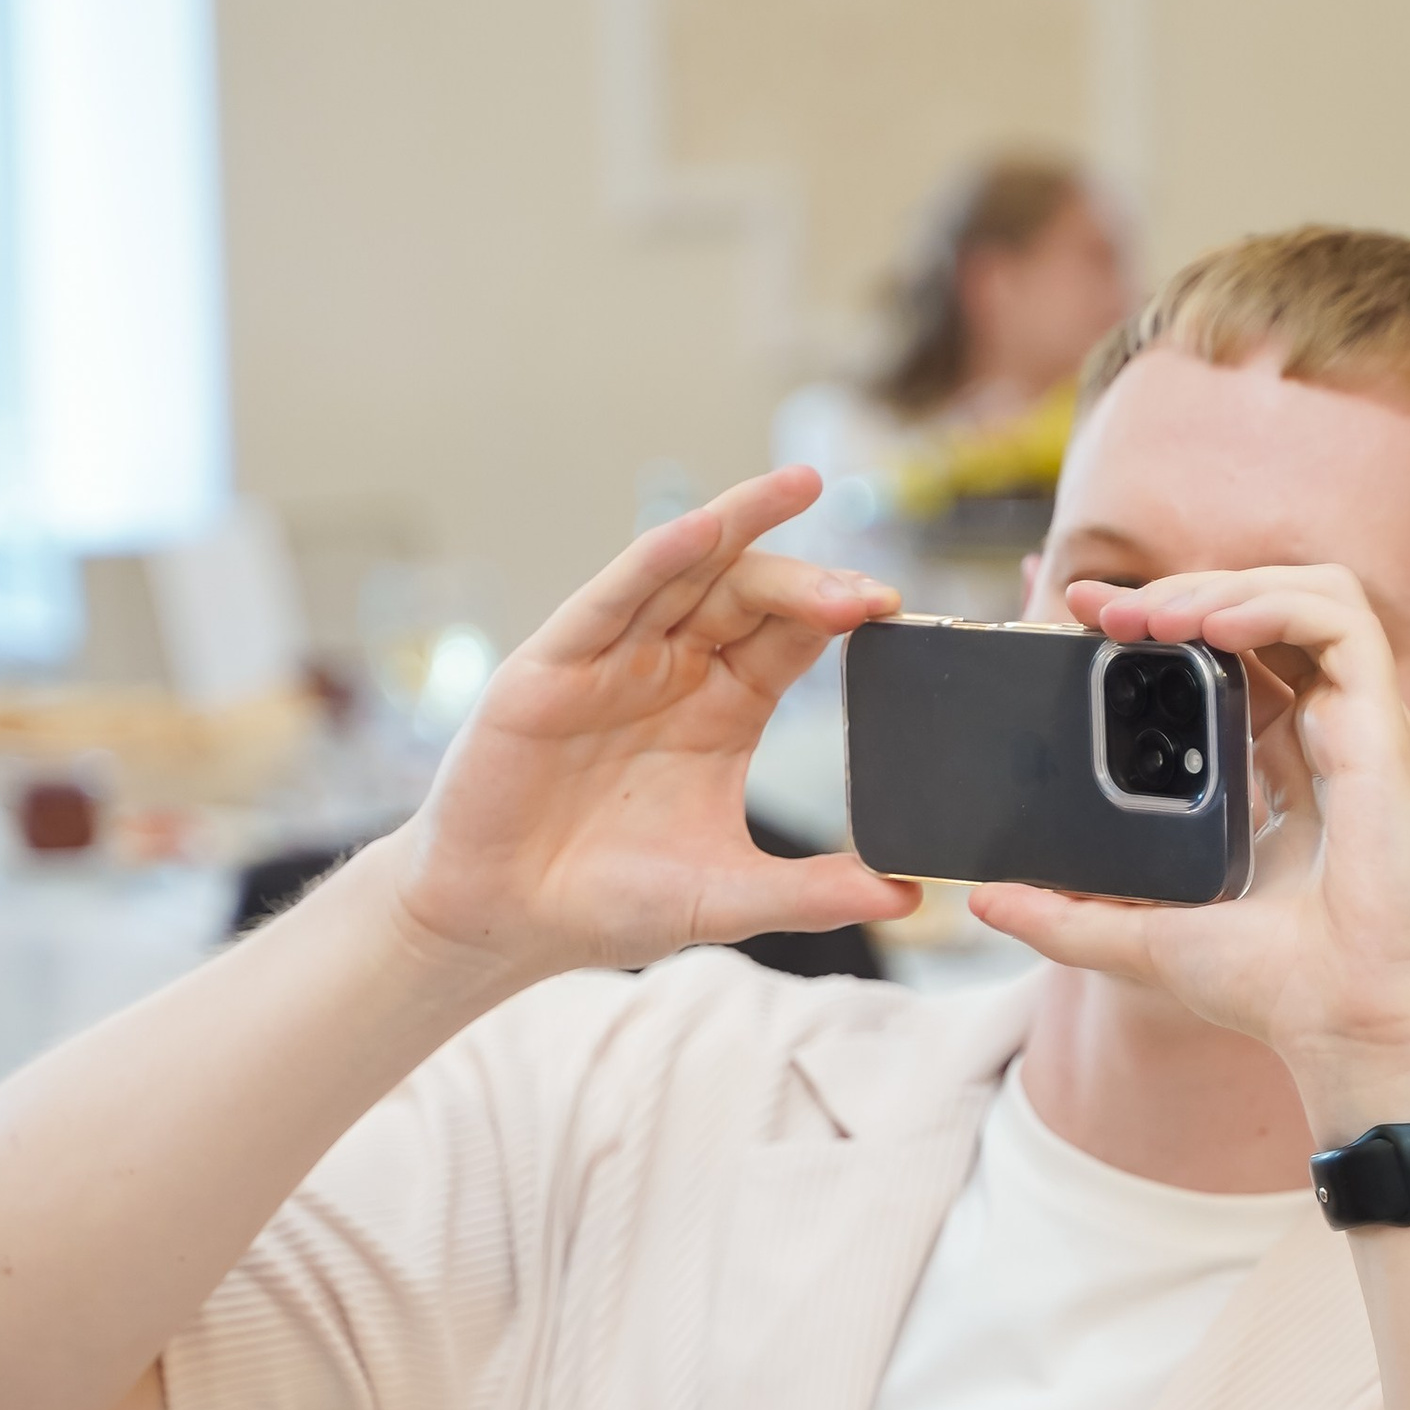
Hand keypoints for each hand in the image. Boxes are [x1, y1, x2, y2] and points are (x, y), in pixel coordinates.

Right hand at [387, 471, 917, 993]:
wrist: (502, 922)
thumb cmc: (605, 902)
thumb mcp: (726, 898)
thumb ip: (812, 894)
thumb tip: (907, 895)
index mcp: (721, 709)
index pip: (790, 638)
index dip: (839, 614)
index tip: (894, 611)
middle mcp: (672, 670)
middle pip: (750, 593)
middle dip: (809, 583)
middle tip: (870, 595)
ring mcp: (613, 660)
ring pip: (684, 569)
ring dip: (740, 523)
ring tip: (798, 488)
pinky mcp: (553, 666)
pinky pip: (611, 598)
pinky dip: (654, 558)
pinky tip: (700, 530)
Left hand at [969, 568, 1409, 1132]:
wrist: (1346, 1023)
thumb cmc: (1275, 991)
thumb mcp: (1142, 941)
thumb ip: (1067, 918)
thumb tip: (986, 900)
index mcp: (1277, 770)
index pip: (1223, 661)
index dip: (1162, 624)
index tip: (1086, 618)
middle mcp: (1323, 736)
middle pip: (1261, 615)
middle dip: (1180, 591)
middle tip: (1103, 611)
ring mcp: (1359, 727)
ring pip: (1310, 595)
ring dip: (1226, 583)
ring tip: (1156, 614)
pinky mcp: (1384, 725)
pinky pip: (1342, 621)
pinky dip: (1274, 602)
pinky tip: (1212, 624)